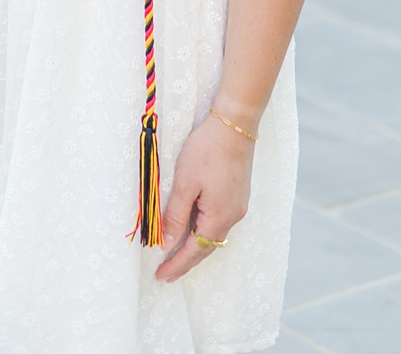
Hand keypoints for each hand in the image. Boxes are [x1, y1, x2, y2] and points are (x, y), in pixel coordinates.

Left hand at [151, 102, 256, 282]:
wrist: (236, 123)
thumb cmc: (207, 150)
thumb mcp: (185, 184)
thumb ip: (175, 216)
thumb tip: (166, 244)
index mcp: (219, 216)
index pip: (195, 251)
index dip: (177, 265)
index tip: (161, 276)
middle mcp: (233, 216)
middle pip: (207, 248)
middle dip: (186, 261)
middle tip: (166, 274)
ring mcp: (239, 205)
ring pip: (215, 235)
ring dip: (196, 247)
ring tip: (177, 255)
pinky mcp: (239, 195)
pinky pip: (221, 223)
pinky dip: (205, 232)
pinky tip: (195, 230)